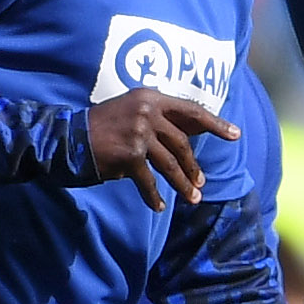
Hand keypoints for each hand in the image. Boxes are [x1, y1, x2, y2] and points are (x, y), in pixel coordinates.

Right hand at [85, 89, 235, 209]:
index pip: (191, 110)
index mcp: (150, 98)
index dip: (215, 124)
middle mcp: (147, 111)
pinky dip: (154, 196)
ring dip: (182, 184)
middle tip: (200, 184)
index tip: (235, 134)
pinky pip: (149, 181)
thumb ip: (156, 119)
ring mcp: (139, 133)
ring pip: (170, 164)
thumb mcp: (130, 111)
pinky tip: (158, 205)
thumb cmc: (100, 127)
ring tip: (192, 198)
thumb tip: (186, 137)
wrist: (67, 138)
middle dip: (193, 167)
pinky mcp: (130, 155)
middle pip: (182, 143)